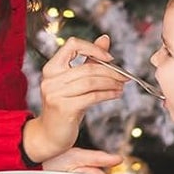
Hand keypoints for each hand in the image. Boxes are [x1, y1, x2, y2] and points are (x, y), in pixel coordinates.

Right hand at [22, 35, 131, 161]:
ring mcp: (56, 93)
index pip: (72, 45)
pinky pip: (92, 97)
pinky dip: (108, 94)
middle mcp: (51, 79)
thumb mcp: (74, 82)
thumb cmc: (64, 106)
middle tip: (124, 76)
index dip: (93, 48)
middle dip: (110, 71)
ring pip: (91, 82)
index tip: (109, 58)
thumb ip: (89, 60)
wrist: (49, 135)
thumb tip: (105, 38)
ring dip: (111, 83)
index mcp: (51, 68)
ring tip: (122, 86)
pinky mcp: (64, 108)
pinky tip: (116, 94)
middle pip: (87, 67)